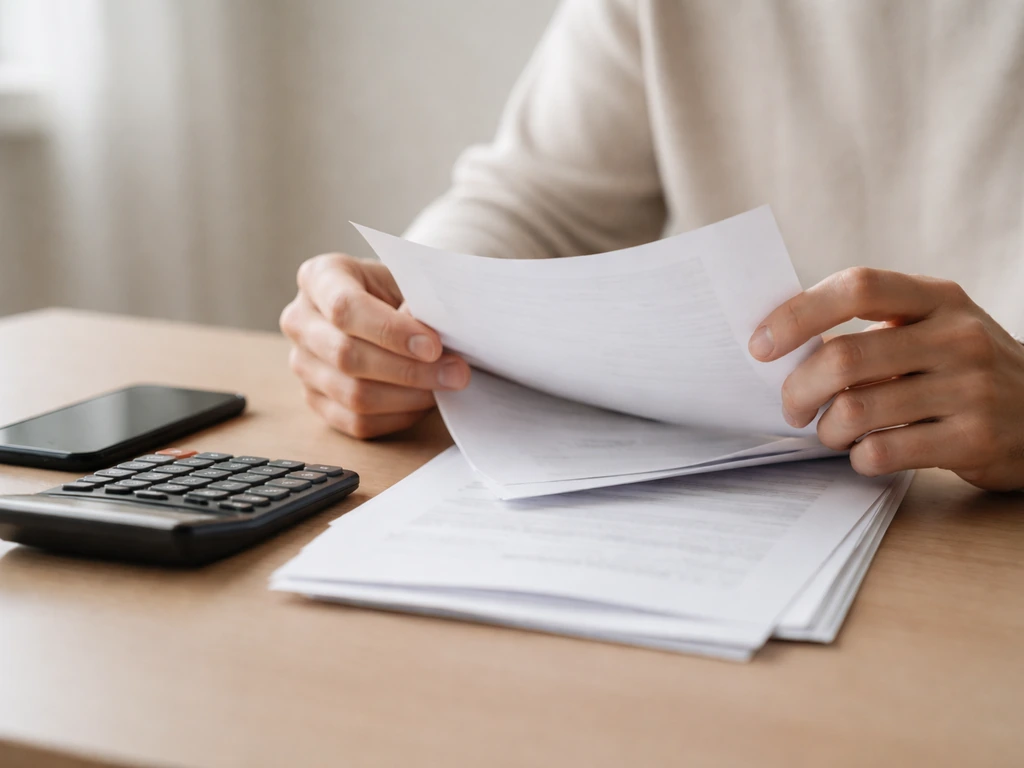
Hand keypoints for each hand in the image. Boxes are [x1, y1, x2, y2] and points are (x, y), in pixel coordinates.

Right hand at [280, 253, 470, 438]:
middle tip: (456, 372)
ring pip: (353, 395)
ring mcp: (302, 364)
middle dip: (409, 370)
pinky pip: (356, 422)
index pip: (345, 307)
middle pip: (346, 355)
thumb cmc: (400, 291)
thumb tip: (430, 345)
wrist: (388, 310)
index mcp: (319, 277)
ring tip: (445, 386)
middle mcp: (300, 320)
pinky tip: (424, 401)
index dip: (391, 331)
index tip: (433, 346)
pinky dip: (397, 416)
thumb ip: (416, 304)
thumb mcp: (409, 281)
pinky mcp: (315, 400)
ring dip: (408, 396)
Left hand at [748, 267, 1023, 490]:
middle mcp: (958, 336)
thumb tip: (780, 343)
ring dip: (827, 429)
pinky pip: (883, 452)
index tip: (761, 345)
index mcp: (938, 298)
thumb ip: (872, 328)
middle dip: (798, 390)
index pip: (857, 287)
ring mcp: (971, 388)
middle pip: (842, 357)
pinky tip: (866, 452)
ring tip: (833, 432)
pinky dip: (858, 457)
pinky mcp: (974, 439)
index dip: (798, 313)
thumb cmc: (964, 370)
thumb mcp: (933, 328)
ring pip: (855, 410)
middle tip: (792, 408)